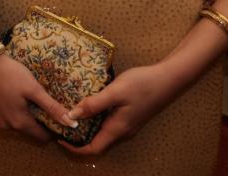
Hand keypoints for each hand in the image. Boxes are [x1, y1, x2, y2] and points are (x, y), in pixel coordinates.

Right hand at [0, 54, 72, 142]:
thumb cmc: (9, 73)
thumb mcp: (33, 88)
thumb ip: (52, 107)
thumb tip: (72, 123)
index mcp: (20, 122)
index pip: (41, 137)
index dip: (50, 130)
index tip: (56, 120)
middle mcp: (6, 126)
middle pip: (27, 129)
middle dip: (35, 120)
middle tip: (39, 103)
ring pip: (13, 123)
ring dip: (20, 115)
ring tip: (24, 98)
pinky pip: (0, 116)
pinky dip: (6, 109)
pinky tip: (8, 95)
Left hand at [61, 62, 182, 155]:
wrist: (168, 78)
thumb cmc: (142, 84)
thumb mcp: (115, 92)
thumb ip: (94, 104)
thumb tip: (72, 116)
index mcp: (118, 129)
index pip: (94, 149)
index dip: (75, 148)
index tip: (60, 139)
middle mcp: (123, 131)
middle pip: (97, 142)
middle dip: (78, 138)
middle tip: (61, 124)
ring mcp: (128, 124)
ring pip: (103, 132)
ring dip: (87, 127)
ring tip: (71, 114)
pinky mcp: (130, 116)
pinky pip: (109, 123)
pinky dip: (96, 119)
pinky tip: (89, 105)